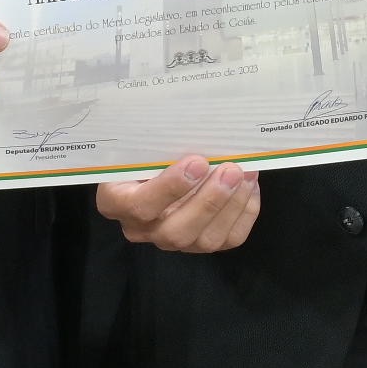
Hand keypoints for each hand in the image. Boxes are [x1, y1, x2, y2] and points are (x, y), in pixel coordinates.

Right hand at [96, 155, 260, 252]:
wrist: (153, 164)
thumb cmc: (144, 151)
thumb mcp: (140, 144)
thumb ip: (158, 143)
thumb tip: (195, 125)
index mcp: (117, 202)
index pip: (140, 206)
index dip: (171, 188)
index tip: (197, 162)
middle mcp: (142, 229)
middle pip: (175, 231)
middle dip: (208, 201)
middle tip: (230, 170)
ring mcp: (172, 240)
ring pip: (204, 240)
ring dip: (231, 205)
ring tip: (246, 174)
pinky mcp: (201, 242)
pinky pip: (228, 238)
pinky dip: (244, 212)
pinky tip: (249, 186)